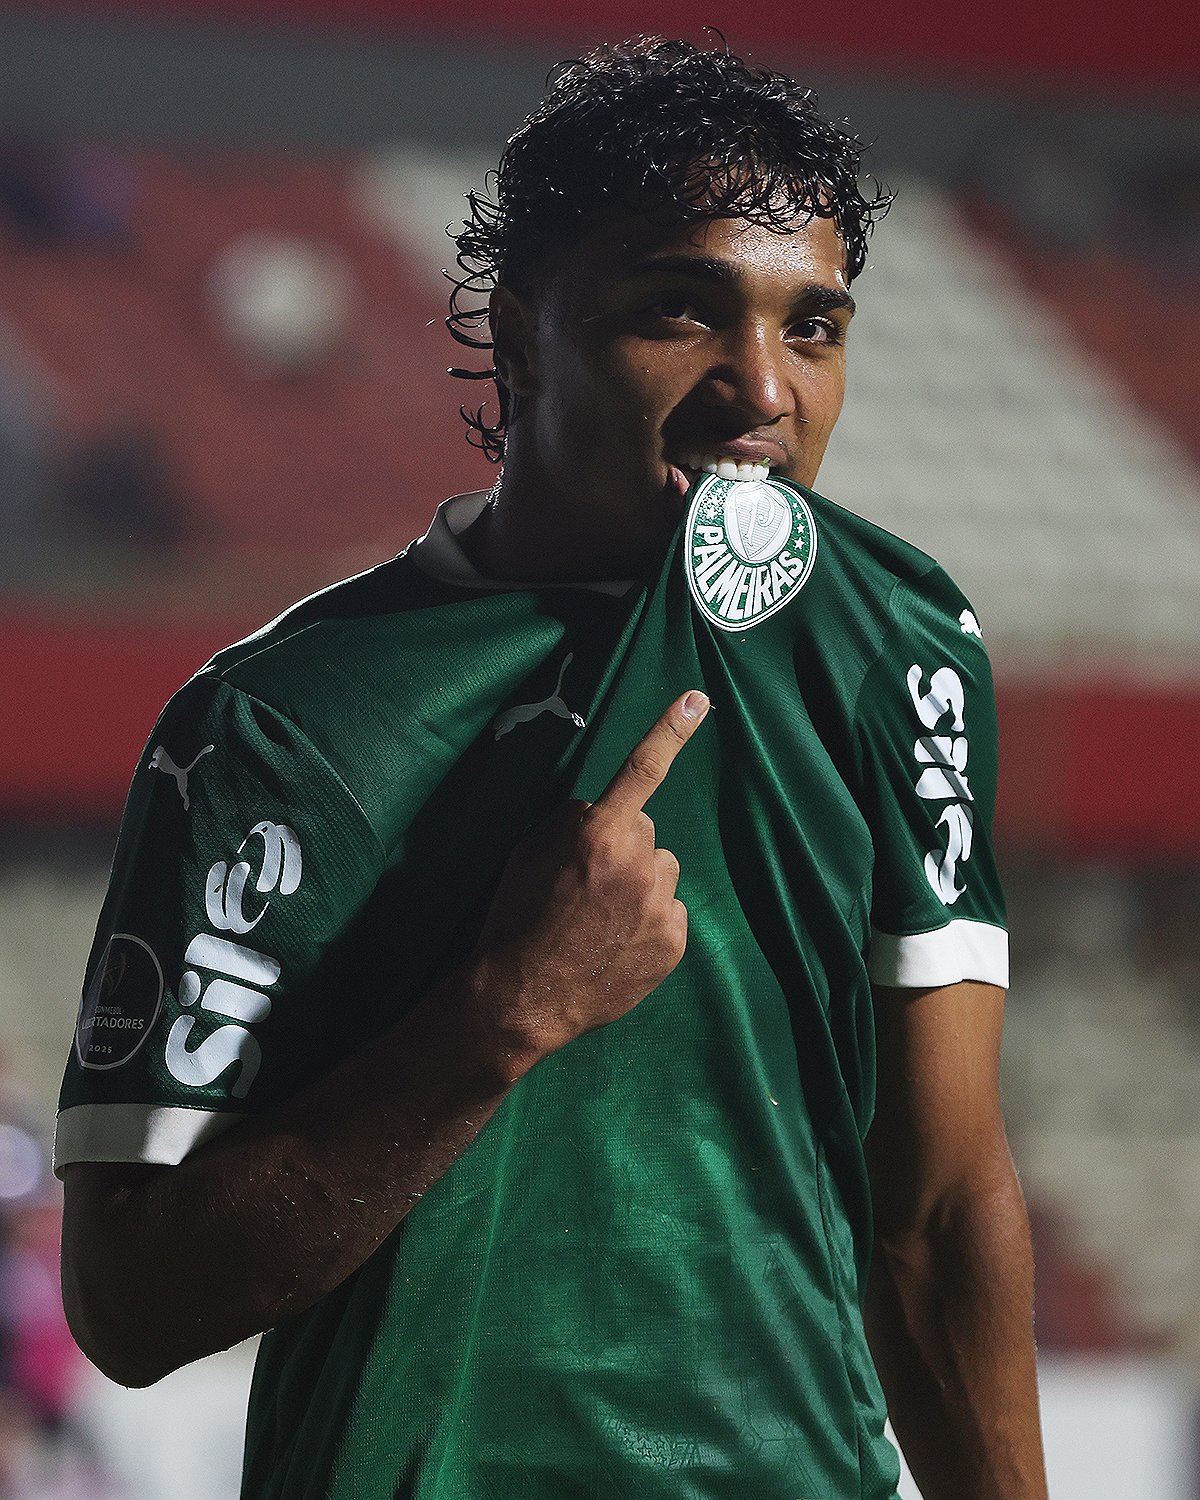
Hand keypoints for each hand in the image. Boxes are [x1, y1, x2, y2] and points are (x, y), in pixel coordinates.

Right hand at [468, 690, 709, 1069]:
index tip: (699, 699)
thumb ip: (571, 821)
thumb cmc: (516, 919)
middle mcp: (639, 863)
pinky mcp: (674, 942)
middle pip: (645, 830)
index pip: (642, 770)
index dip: (670, 730)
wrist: (522, 999)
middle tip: (587, 884)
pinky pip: (669, 911)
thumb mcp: (527, 853)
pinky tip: (617, 942)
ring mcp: (661, 905)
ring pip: (661, 871)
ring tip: (601, 919)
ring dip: (640, 883)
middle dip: (623, 846)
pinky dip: (649, 921)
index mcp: (600, 834)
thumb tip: (602, 811)